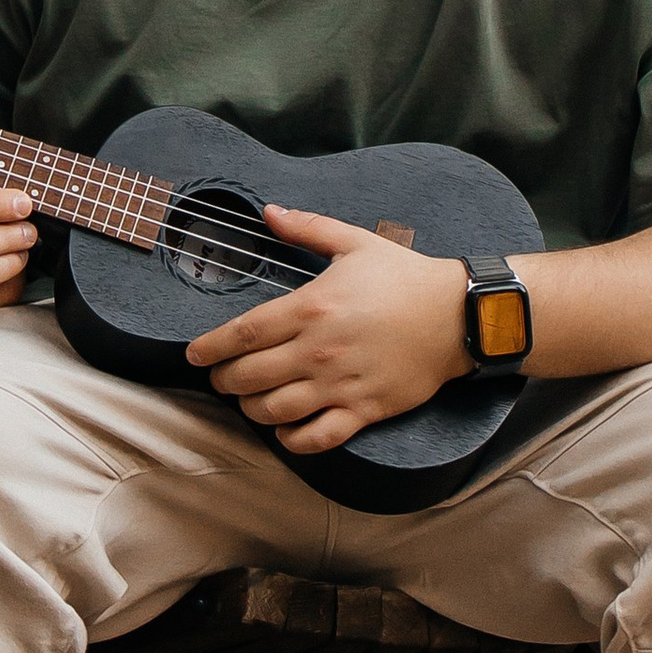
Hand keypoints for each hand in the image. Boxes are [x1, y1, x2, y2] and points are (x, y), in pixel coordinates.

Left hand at [185, 210, 469, 455]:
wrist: (456, 315)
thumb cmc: (404, 277)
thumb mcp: (354, 242)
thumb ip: (307, 228)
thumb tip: (270, 212)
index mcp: (310, 307)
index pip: (242, 334)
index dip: (210, 349)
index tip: (194, 356)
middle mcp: (318, 350)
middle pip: (249, 377)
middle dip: (225, 381)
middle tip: (221, 379)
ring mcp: (340, 384)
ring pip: (275, 411)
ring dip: (252, 410)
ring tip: (248, 402)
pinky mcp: (363, 410)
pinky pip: (317, 437)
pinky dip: (292, 440)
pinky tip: (284, 430)